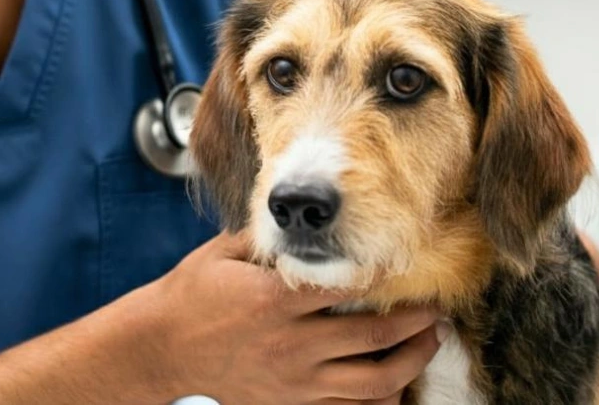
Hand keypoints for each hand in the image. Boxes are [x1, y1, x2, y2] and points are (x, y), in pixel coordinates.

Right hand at [131, 231, 445, 404]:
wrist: (162, 348)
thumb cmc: (192, 293)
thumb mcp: (224, 253)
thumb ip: (268, 237)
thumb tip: (305, 214)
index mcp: (274, 300)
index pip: (345, 284)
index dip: (384, 274)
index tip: (408, 263)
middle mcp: (290, 343)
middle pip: (374, 336)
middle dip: (415, 322)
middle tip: (436, 308)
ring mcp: (294, 380)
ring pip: (372, 381)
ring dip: (410, 362)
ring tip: (428, 342)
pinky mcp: (291, 403)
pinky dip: (380, 397)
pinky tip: (396, 380)